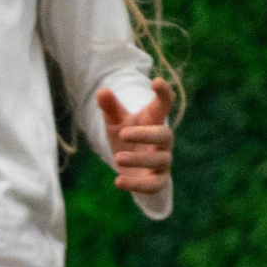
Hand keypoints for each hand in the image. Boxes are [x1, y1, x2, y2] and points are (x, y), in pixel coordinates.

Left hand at [100, 79, 174, 195]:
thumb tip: (101, 91)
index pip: (165, 104)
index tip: (156, 81)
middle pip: (165, 134)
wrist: (131, 167)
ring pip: (159, 160)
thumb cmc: (126, 139)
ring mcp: (162, 161)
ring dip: (138, 159)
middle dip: (146, 134)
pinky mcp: (157, 181)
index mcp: (154, 120)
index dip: (164, 93)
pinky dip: (137, 184)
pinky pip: (154, 185)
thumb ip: (110, 108)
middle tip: (123, 133)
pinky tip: (118, 181)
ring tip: (117, 158)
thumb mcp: (115, 123)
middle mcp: (163, 141)